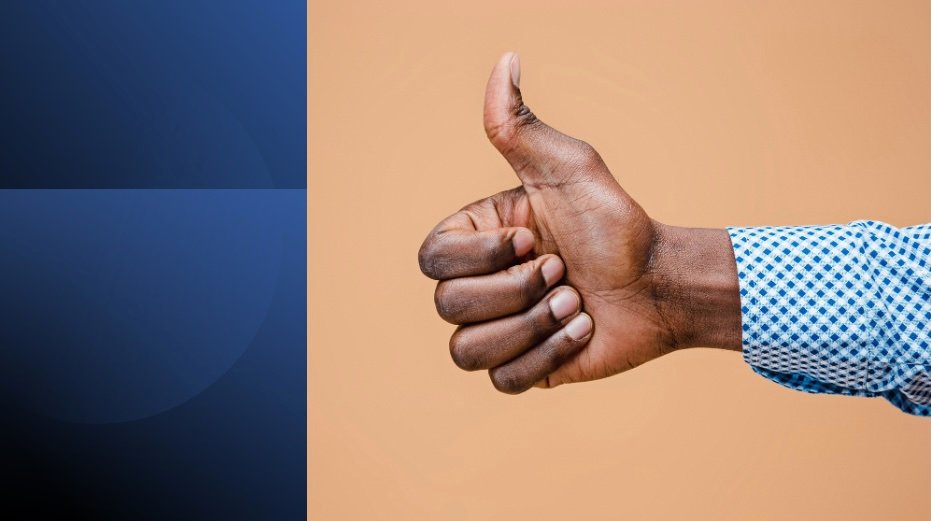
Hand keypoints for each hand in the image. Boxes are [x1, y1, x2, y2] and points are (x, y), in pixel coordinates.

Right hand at [419, 53, 740, 393]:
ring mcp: (497, 330)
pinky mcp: (522, 369)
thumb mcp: (568, 168)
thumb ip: (522, 125)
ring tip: (575, 302)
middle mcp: (478, 285)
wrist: (660, 281)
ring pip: (467, 351)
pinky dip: (549, 356)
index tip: (535, 237)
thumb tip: (505, 59)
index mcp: (475, 239)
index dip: (482, 256)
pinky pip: (504, 381)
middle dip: (517, 290)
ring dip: (533, 325)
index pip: (432, 259)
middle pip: (448, 306)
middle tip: (564, 271)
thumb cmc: (614, 222)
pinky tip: (581, 330)